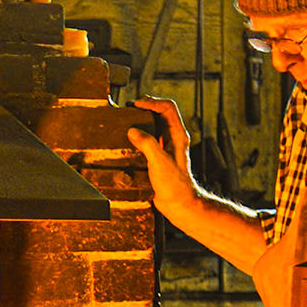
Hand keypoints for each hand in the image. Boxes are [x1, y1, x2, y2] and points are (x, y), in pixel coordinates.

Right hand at [126, 97, 202, 221]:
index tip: (136, 104)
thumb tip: (133, 131)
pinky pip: (149, 140)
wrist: (179, 203)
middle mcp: (174, 138)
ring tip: (127, 121)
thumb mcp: (159, 162)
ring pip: (154, 126)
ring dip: (141, 121)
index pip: (168, 108)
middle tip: (129, 109)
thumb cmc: (175, 185)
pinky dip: (139, 135)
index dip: (152, 102)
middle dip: (145, 108)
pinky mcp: (159, 156)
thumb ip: (147, 144)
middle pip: (160, 114)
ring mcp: (167, 147)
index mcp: (178, 135)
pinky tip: (129, 140)